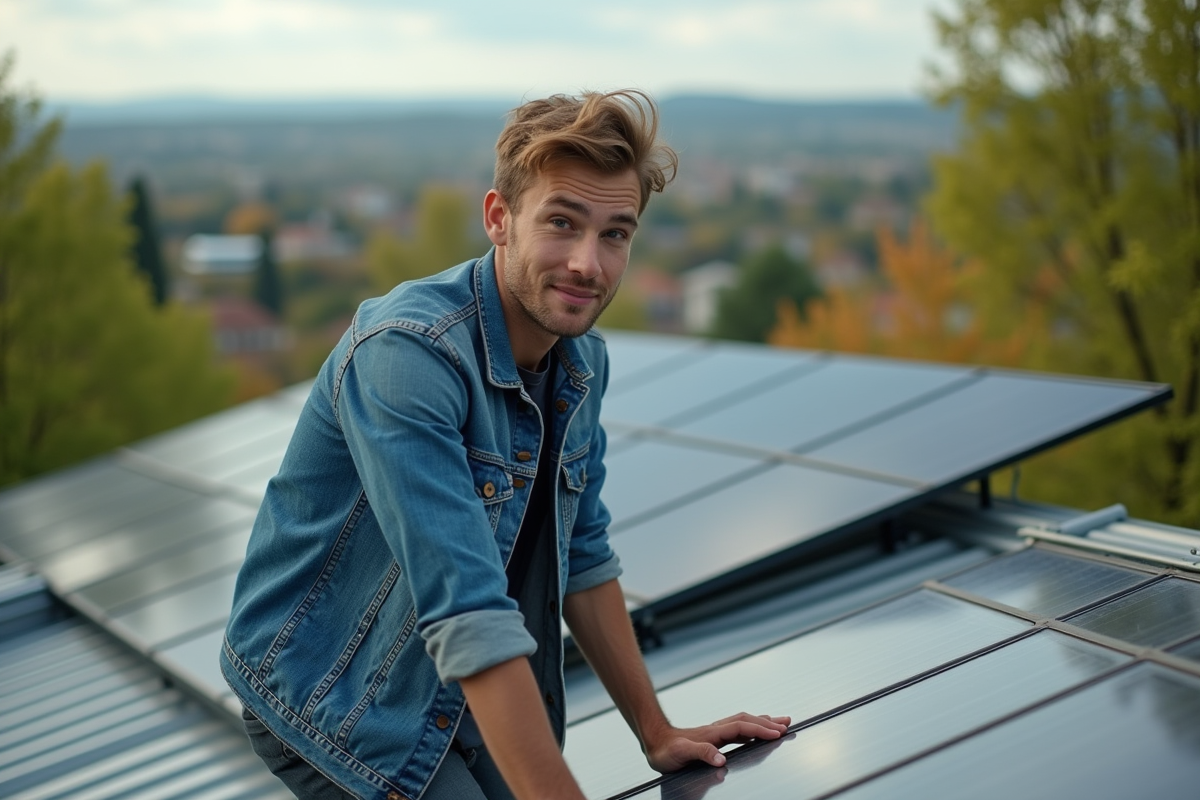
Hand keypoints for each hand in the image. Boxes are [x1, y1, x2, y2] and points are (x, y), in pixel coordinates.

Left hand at [643, 713, 791, 772]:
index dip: (760, 729)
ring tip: (780, 722)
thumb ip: (701, 753)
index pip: (742, 727)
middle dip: (767, 722)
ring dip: (762, 721)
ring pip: (743, 722)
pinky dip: (752, 727)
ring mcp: (715, 732)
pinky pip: (738, 728)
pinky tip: (756, 730)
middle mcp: (716, 730)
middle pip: (747, 720)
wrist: (653, 743)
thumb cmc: (665, 751)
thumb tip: (722, 758)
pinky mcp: (713, 737)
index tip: (778, 733)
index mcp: (712, 733)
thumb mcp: (681, 754)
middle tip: (787, 724)